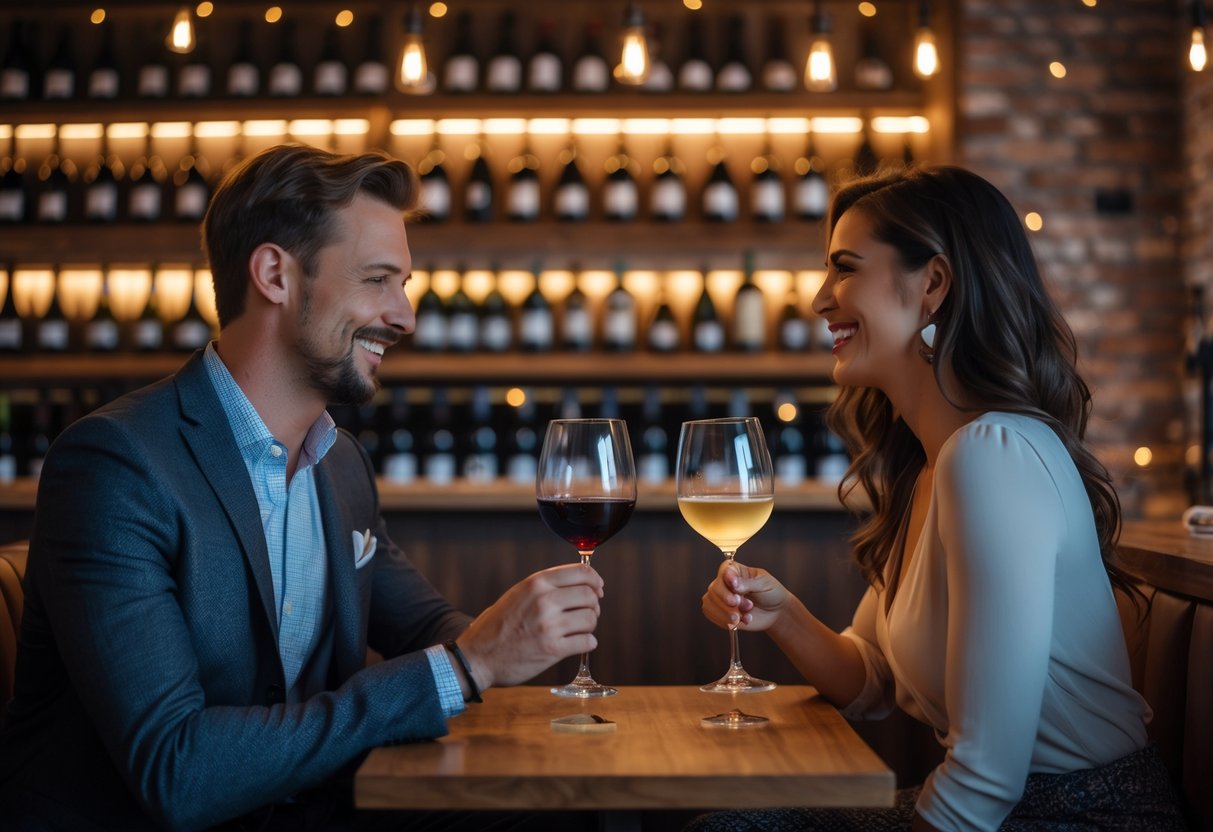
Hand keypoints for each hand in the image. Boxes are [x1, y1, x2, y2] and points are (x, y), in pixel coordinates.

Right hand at [455, 563, 603, 690]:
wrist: (477, 657)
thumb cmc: (496, 626)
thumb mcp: (518, 594)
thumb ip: (545, 587)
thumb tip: (579, 584)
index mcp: (536, 583)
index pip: (581, 572)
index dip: (595, 581)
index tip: (598, 589)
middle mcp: (545, 600)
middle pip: (590, 595)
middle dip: (593, 605)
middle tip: (586, 614)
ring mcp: (549, 625)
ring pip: (591, 619)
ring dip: (589, 626)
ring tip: (578, 630)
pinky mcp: (553, 649)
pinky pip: (587, 641)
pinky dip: (586, 643)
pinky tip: (575, 644)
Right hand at [701, 560, 790, 632]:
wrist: (776, 612)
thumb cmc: (771, 593)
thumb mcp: (764, 583)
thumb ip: (748, 583)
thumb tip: (733, 583)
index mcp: (735, 570)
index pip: (723, 570)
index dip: (727, 579)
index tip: (735, 586)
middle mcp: (725, 583)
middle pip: (714, 589)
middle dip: (727, 600)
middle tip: (742, 604)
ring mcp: (721, 599)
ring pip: (710, 604)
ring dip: (727, 613)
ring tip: (745, 614)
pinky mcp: (721, 613)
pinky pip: (713, 616)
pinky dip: (727, 621)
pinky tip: (742, 620)